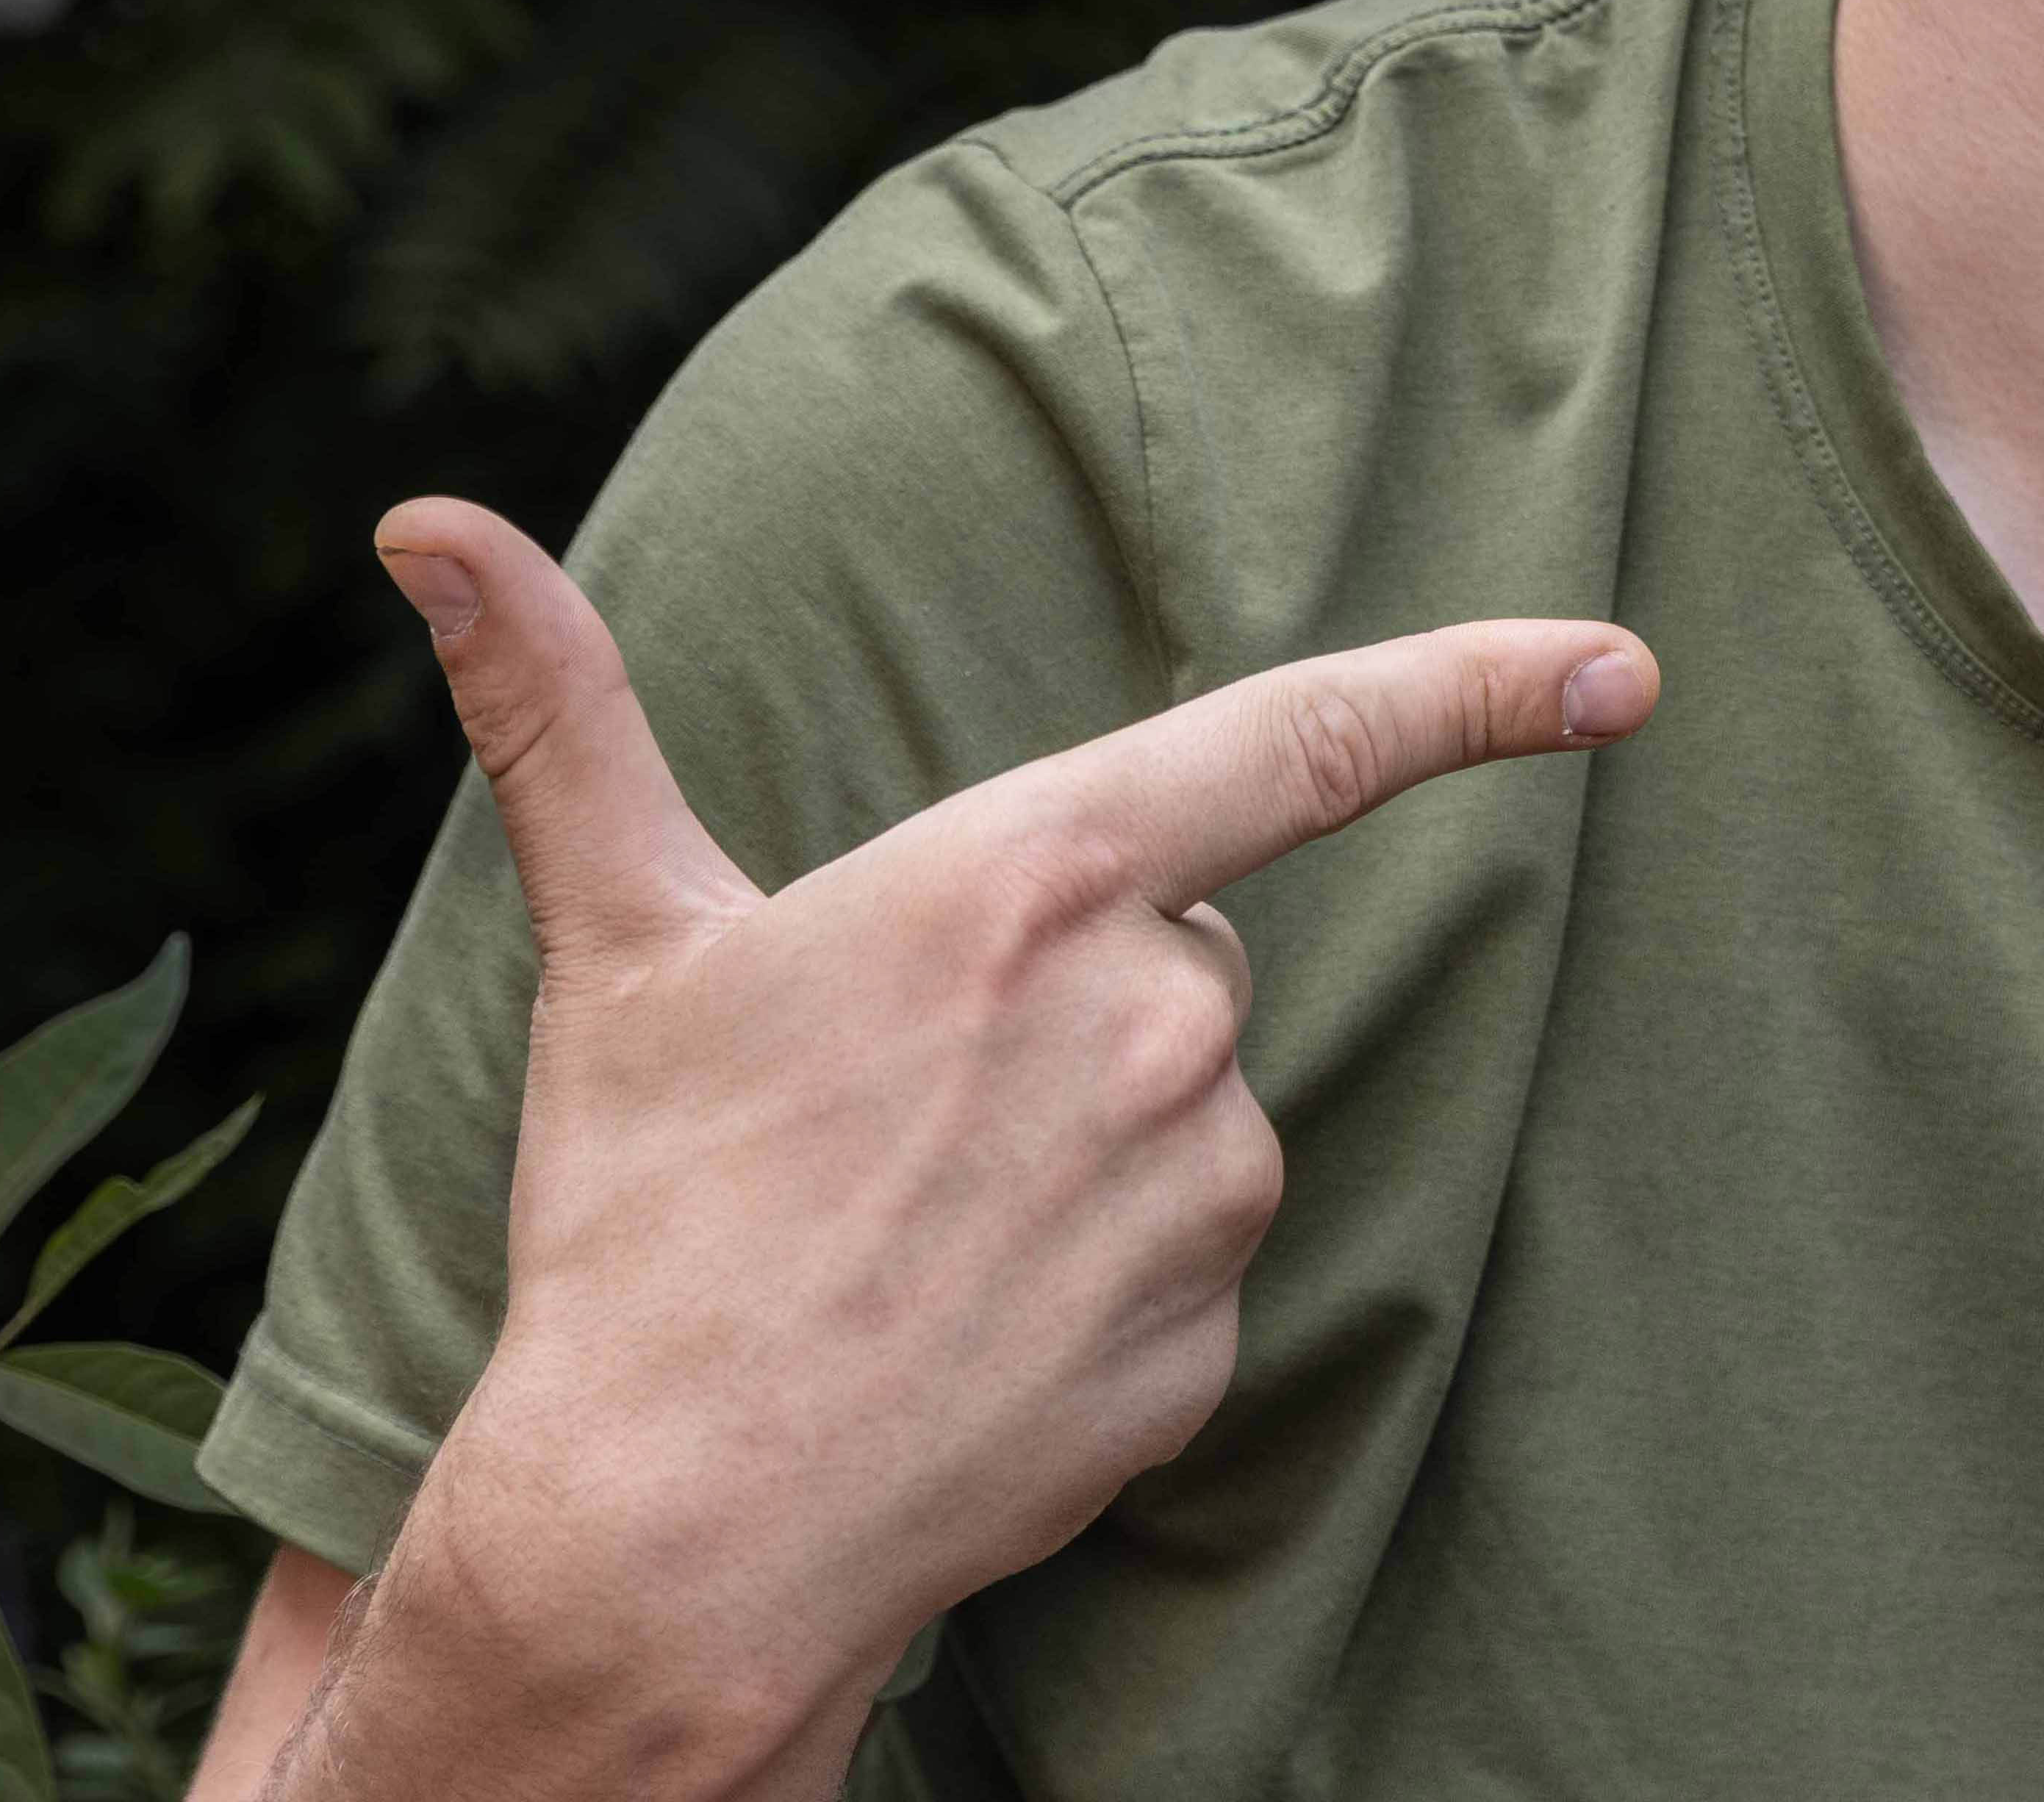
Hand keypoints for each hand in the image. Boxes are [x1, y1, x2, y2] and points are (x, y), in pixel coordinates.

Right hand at [320, 498, 1655, 1789]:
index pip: (1312, 738)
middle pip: (1185, 945)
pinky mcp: (1214, 1340)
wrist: (673, 1525)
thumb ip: (554, 708)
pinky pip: (1187, 1266)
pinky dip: (1097, 1285)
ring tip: (913, 1223)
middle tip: (900, 1097)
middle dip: (1077, 990)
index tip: (1623, 667)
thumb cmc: (644, 1219)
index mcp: (1039, 879)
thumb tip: (420, 518)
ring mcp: (1203, 1187)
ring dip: (1086, 1142)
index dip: (1487, 686)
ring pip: (1191, 1110)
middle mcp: (1158, 1016)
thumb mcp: (616, 942)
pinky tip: (969, 1327)